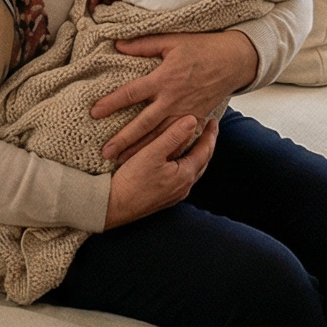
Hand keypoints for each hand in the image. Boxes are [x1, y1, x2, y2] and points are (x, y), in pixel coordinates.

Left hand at [92, 29, 257, 159]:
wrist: (233, 61)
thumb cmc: (201, 47)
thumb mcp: (171, 40)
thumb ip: (144, 44)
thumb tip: (118, 44)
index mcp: (164, 78)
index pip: (131, 93)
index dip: (111, 103)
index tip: (94, 113)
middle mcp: (173, 99)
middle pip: (143, 124)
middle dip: (124, 140)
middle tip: (105, 152)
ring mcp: (186, 112)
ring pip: (160, 137)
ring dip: (141, 150)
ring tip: (123, 162)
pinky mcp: (197, 119)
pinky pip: (180, 140)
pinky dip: (166, 152)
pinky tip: (155, 161)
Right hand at [102, 114, 215, 228]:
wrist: (112, 206)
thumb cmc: (131, 179)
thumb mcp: (152, 153)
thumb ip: (173, 136)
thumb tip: (192, 120)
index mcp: (184, 175)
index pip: (205, 151)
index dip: (210, 135)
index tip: (213, 121)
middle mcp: (183, 188)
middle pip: (201, 162)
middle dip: (206, 145)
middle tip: (208, 129)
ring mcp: (174, 195)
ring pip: (191, 171)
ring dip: (195, 155)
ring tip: (195, 142)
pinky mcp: (164, 198)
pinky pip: (181, 178)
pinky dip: (184, 164)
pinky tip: (176, 160)